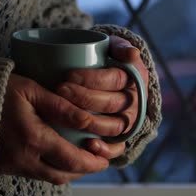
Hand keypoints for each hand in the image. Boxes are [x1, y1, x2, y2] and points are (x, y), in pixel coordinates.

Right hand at [0, 74, 109, 184]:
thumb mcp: (31, 91)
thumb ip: (61, 106)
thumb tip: (88, 120)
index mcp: (33, 139)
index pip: (72, 160)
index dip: (93, 163)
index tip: (106, 159)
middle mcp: (23, 159)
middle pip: (62, 175)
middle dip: (83, 171)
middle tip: (97, 161)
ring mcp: (11, 165)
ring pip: (48, 177)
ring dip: (68, 172)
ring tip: (80, 159)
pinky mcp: (2, 167)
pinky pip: (33, 174)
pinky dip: (50, 168)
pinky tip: (56, 156)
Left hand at [56, 36, 148, 159]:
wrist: (107, 79)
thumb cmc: (107, 61)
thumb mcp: (113, 48)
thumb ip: (120, 46)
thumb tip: (133, 54)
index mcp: (136, 79)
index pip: (115, 79)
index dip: (92, 79)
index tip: (68, 75)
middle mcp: (135, 102)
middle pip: (111, 103)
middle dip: (84, 98)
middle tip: (60, 90)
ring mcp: (128, 121)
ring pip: (113, 126)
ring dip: (88, 121)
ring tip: (65, 113)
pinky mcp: (120, 137)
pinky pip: (117, 147)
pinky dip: (105, 149)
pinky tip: (88, 144)